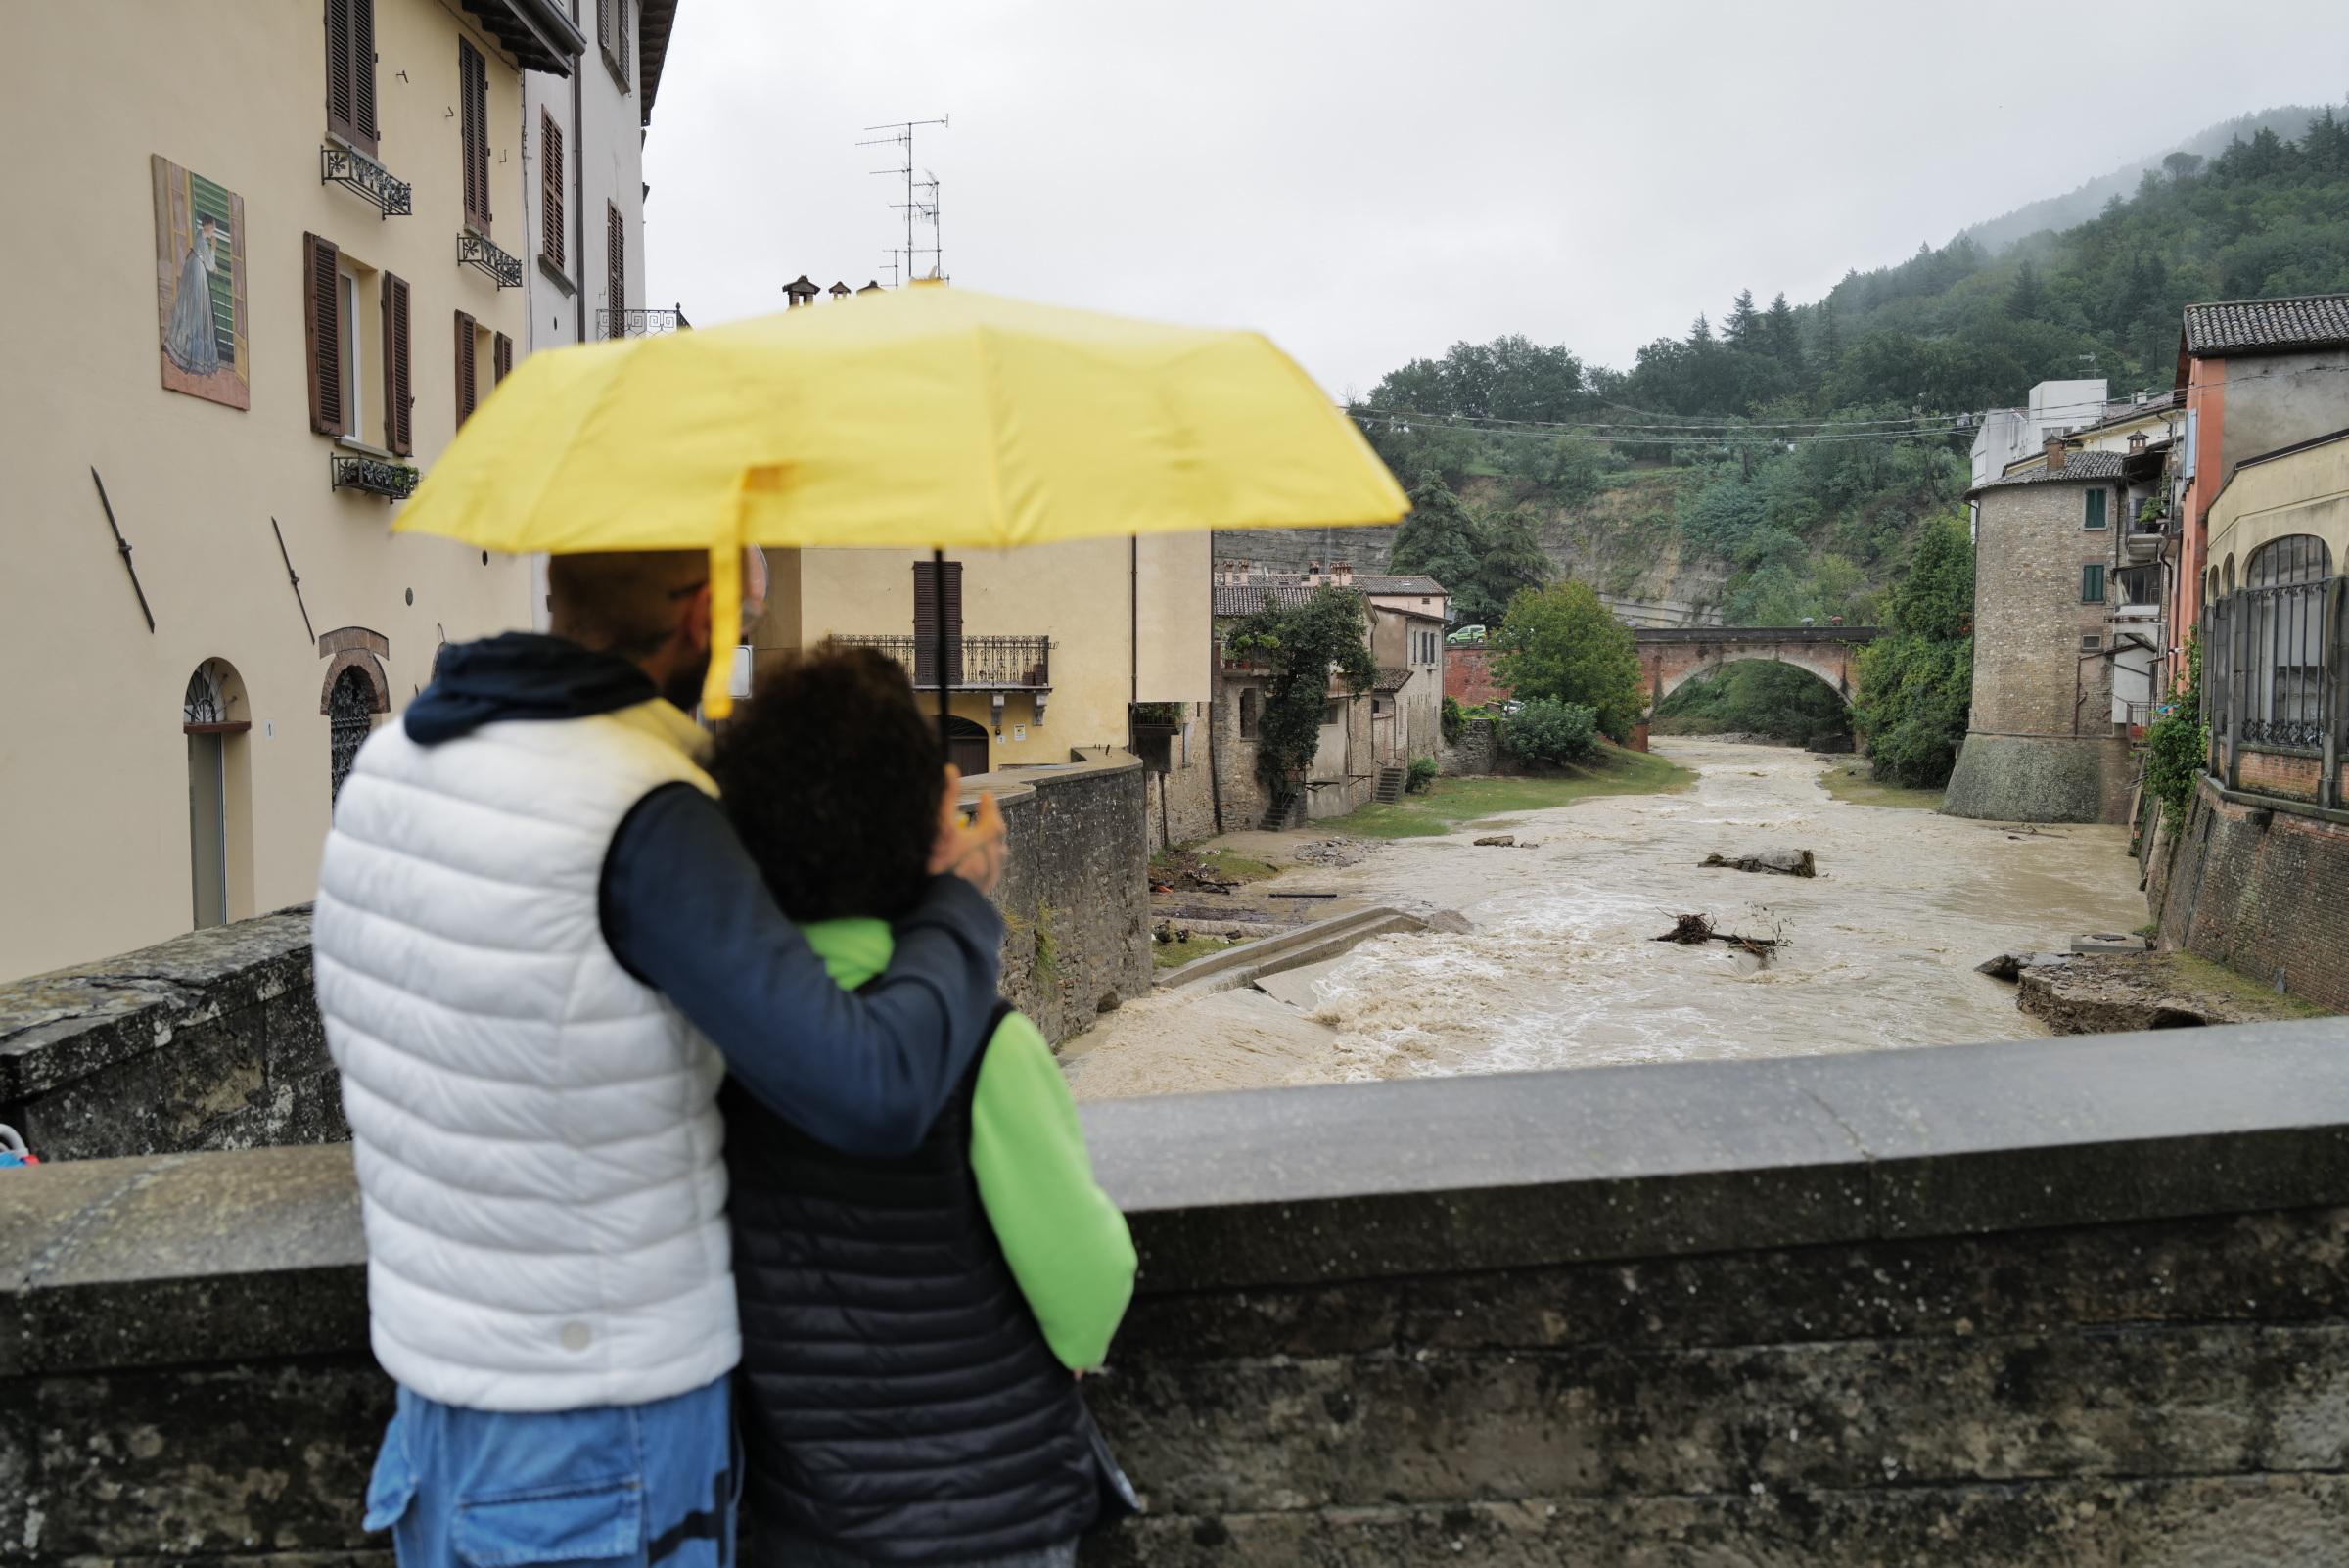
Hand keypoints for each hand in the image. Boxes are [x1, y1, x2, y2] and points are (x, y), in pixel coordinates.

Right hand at [930, 768, 1005, 894]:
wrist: (947, 905)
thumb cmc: (944, 863)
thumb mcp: (942, 825)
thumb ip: (947, 797)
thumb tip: (951, 770)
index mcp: (991, 834)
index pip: (992, 812)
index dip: (987, 803)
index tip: (985, 796)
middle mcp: (997, 852)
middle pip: (996, 833)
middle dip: (988, 823)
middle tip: (980, 816)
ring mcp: (993, 871)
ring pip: (994, 852)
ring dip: (986, 844)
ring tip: (975, 840)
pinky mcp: (985, 887)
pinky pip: (986, 868)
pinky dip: (980, 860)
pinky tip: (969, 862)